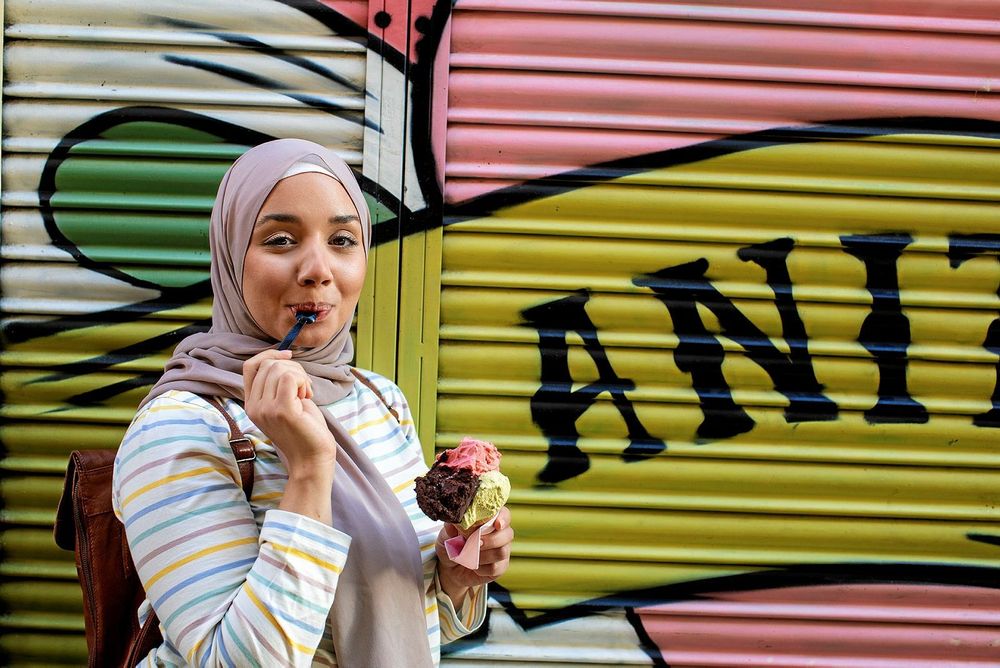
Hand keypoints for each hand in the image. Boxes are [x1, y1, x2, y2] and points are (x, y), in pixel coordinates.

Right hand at [243, 349, 336, 475]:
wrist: (313, 457)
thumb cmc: (305, 428)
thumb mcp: (285, 401)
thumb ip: (278, 383)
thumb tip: (282, 356)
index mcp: (251, 404)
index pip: (250, 366)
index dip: (269, 354)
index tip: (288, 355)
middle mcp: (254, 407)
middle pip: (268, 365)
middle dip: (293, 367)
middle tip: (304, 387)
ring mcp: (266, 409)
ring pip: (280, 368)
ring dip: (300, 375)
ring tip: (306, 393)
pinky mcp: (282, 411)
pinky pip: (290, 377)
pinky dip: (303, 380)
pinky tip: (307, 395)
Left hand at [435, 506, 512, 606]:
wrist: (450, 568)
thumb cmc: (452, 544)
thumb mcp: (447, 534)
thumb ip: (451, 527)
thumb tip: (453, 522)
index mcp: (490, 520)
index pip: (504, 515)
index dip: (503, 518)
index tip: (497, 524)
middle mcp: (500, 534)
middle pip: (508, 534)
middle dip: (492, 539)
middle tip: (478, 542)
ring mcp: (502, 551)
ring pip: (502, 552)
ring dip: (484, 555)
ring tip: (471, 555)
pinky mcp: (500, 567)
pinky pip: (496, 568)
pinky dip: (482, 568)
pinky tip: (474, 567)